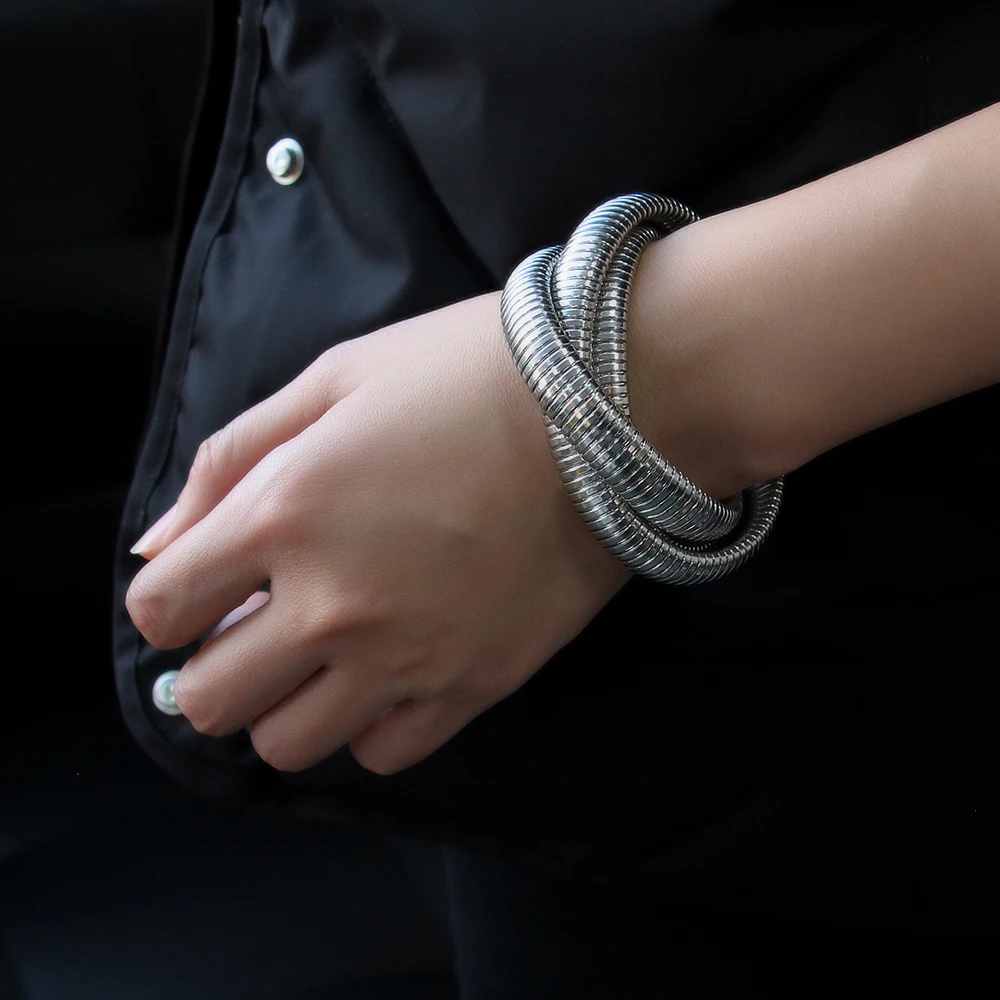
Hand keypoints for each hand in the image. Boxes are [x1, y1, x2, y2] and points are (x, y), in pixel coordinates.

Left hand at [126, 292, 629, 774]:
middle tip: (256, 626)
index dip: (169, 600)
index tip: (204, 585)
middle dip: (213, 666)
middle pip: (210, 702)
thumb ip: (230, 460)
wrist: (610, 404)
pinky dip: (369, 724)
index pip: (161, 609)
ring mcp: (408, 657)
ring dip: (284, 705)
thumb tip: (158, 544)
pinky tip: (390, 672)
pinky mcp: (476, 685)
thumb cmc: (466, 373)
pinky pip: (384, 753)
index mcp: (283, 513)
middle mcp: (333, 603)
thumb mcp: (334, 379)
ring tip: (323, 656)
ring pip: (288, 746)